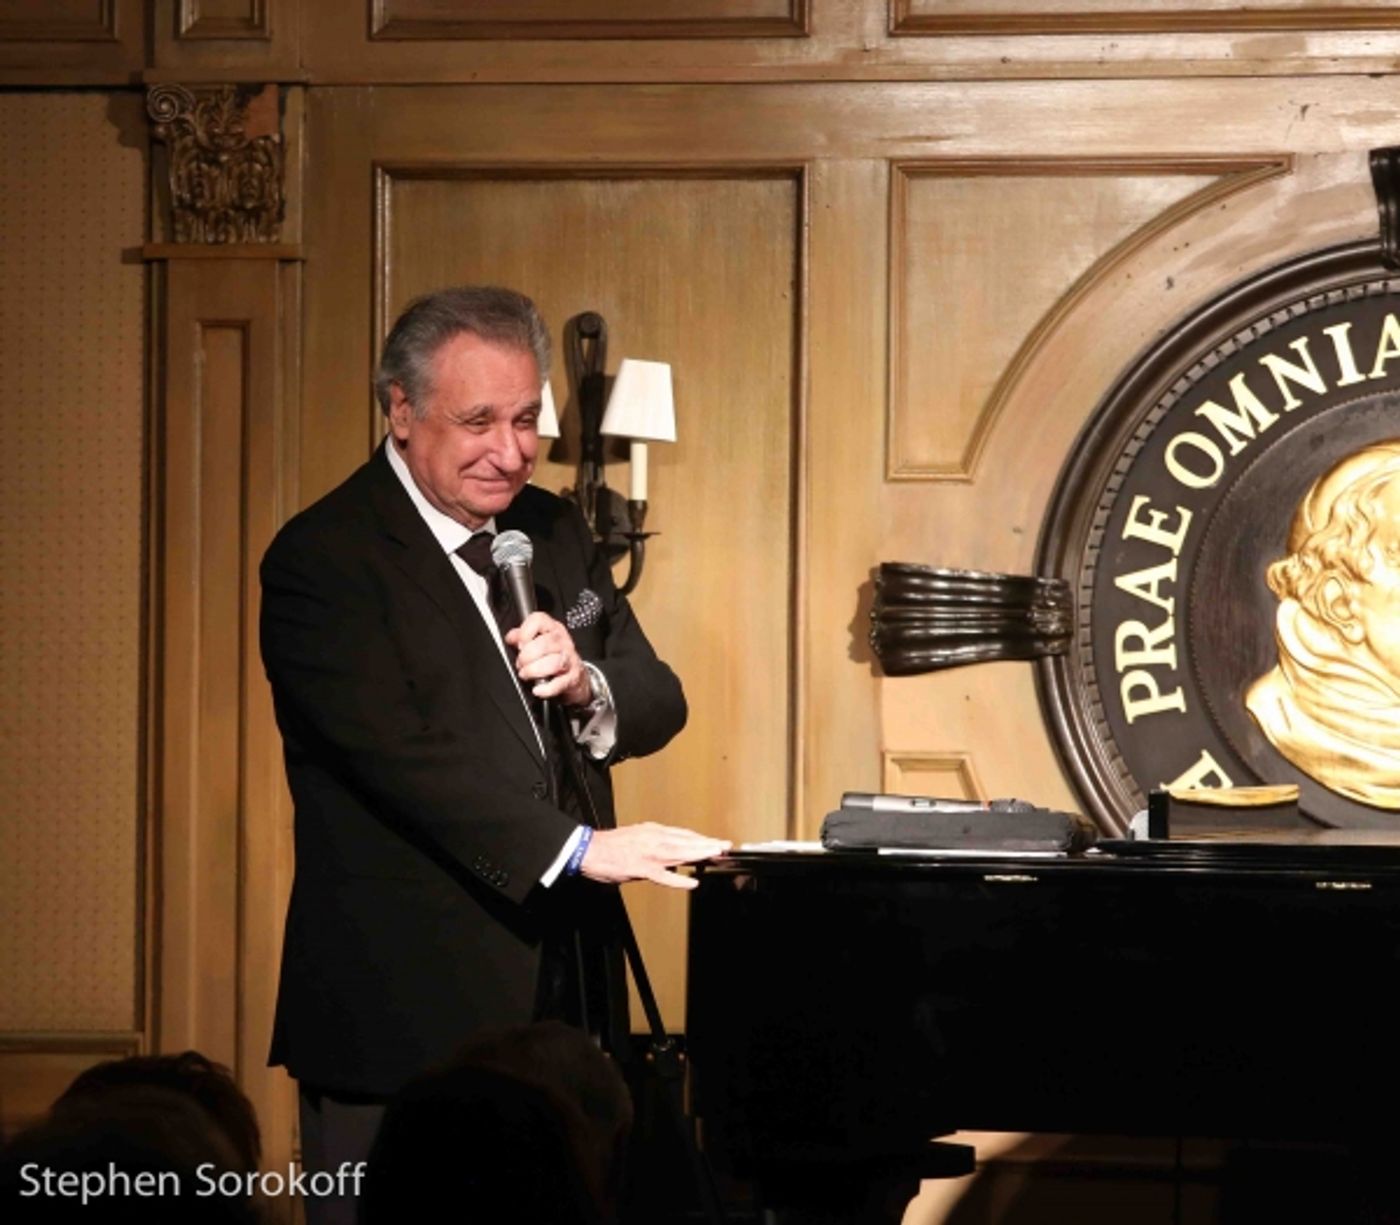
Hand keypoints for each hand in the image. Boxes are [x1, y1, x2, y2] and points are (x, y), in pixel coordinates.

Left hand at [506, 612, 591, 705]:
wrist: (576, 676)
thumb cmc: (554, 656)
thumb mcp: (538, 641)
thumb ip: (522, 636)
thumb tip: (511, 638)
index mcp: (552, 628)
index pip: (538, 620)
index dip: (525, 633)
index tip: (520, 644)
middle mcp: (562, 642)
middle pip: (544, 644)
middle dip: (526, 657)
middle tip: (520, 664)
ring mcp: (569, 660)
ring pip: (552, 663)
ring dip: (534, 671)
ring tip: (526, 675)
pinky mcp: (572, 678)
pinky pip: (559, 683)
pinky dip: (546, 689)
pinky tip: (538, 689)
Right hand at [579, 823, 732, 890]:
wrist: (589, 850)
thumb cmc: (610, 846)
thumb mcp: (637, 836)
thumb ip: (655, 842)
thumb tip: (672, 851)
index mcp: (652, 831)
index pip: (683, 834)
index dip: (701, 839)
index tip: (715, 842)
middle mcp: (654, 839)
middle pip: (686, 841)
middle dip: (707, 844)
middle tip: (725, 846)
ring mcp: (649, 854)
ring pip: (680, 853)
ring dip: (700, 854)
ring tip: (715, 855)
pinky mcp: (641, 869)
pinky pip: (664, 876)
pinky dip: (680, 879)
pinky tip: (692, 882)